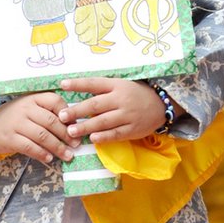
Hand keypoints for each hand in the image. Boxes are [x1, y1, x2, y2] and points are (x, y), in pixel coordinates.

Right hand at [0, 92, 74, 163]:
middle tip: (76, 144)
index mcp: (32, 98)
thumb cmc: (15, 118)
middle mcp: (25, 109)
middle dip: (66, 134)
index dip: (68, 113)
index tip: (76, 125)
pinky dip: (41, 153)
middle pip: (51, 121)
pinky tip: (49, 158)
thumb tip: (72, 125)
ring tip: (68, 155)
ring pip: (42, 136)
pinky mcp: (10, 138)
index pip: (54, 101)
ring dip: (57, 147)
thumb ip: (47, 112)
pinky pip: (30, 147)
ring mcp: (16, 124)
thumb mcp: (29, 108)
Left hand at [59, 77, 180, 143]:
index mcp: (116, 85)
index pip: (94, 83)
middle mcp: (121, 99)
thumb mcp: (121, 85)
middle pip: (96, 105)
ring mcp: (127, 115)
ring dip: (86, 127)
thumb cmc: (135, 94)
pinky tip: (92, 138)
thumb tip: (76, 93)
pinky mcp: (133, 129)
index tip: (62, 85)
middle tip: (62, 116)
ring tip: (71, 131)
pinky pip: (116, 134)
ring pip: (103, 121)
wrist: (161, 104)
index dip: (78, 84)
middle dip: (77, 111)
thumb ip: (102, 90)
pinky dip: (104, 137)